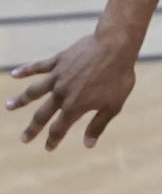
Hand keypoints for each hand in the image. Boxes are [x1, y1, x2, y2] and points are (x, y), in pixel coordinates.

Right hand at [5, 32, 136, 151]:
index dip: (53, 140)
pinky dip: (26, 70)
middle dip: (33, 128)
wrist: (115, 45)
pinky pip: (39, 66)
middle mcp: (62, 94)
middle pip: (42, 114)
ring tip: (8, 106)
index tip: (48, 147)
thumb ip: (99, 124)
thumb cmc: (118, 75)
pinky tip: (15, 74)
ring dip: (21, 100)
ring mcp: (58, 76)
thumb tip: (88, 145)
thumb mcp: (113, 105)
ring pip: (34, 91)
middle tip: (23, 139)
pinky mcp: (60, 60)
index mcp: (75, 107)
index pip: (59, 129)